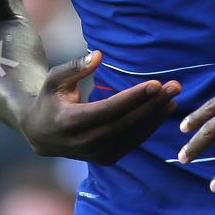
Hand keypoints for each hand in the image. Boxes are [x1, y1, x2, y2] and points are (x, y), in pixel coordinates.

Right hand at [19, 51, 179, 164]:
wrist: (40, 134)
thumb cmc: (50, 99)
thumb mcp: (55, 79)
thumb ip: (74, 67)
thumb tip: (98, 55)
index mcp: (70, 123)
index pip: (109, 110)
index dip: (133, 98)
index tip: (155, 84)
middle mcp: (84, 143)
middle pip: (125, 123)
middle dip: (152, 104)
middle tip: (174, 87)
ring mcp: (96, 154)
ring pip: (132, 135)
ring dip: (156, 116)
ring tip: (174, 96)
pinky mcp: (105, 159)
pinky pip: (132, 142)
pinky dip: (150, 127)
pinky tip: (163, 110)